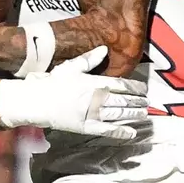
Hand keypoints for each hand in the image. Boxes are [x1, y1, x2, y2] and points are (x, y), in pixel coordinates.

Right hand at [0, 46, 149, 139]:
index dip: (135, 87)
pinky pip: (108, 130)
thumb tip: (104, 49)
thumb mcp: (71, 67)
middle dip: (138, 102)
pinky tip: (132, 133)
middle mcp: (97, 98)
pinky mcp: (87, 127)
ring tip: (143, 115)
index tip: (143, 89)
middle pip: (124, 100)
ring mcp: (93, 114)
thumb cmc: (52, 83)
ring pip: (120, 114)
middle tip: (147, 103)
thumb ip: (89, 59)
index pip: (122, 84)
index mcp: (94, 82)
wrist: (36, 102)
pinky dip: (121, 132)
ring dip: (134, 115)